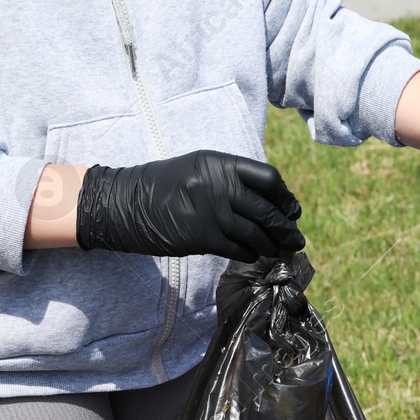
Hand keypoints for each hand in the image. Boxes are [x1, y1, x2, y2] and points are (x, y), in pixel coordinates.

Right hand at [75, 150, 304, 260]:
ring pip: (255, 233)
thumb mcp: (198, 170)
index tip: (291, 211)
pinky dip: (250, 254)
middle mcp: (217, 185)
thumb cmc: (164, 187)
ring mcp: (209, 211)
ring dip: (271, 245)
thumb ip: (230, 180)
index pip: (268, 178)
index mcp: (219, 163)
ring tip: (278, 251)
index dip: (285, 197)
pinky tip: (254, 256)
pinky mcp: (200, 236)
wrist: (124, 204)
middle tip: (296, 240)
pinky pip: (237, 249)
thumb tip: (270, 202)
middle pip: (266, 209)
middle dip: (285, 228)